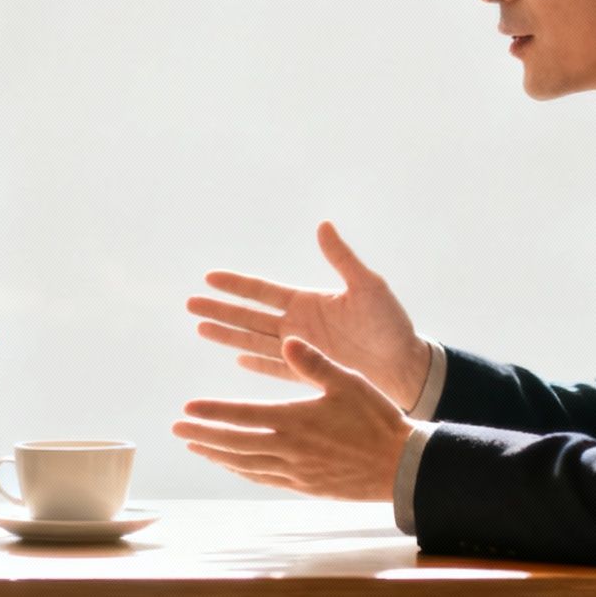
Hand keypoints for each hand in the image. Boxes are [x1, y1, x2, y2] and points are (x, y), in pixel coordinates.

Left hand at [173, 336, 414, 499]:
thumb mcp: (348, 382)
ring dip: (217, 455)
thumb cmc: (377, 420)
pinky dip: (242, 471)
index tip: (187, 409)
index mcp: (294, 419)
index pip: (242, 415)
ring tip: (197, 447)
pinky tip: (232, 466)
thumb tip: (289, 338)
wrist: (400, 466)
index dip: (212, 412)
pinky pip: (263, 478)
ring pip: (244, 464)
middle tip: (177, 430)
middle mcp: (288, 448)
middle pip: (233, 443)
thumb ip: (315, 362)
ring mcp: (294, 471)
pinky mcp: (304, 486)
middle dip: (203, 435)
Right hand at [188, 221, 431, 408]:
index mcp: (308, 302)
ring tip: (200, 328)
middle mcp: (299, 325)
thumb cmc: (390, 323)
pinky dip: (257, 365)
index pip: (262, 292)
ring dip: (228, 335)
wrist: (405, 364)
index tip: (209, 278)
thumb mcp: (367, 286)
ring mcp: (301, 350)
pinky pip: (276, 368)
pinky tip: (238, 360)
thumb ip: (342, 259)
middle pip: (250, 316)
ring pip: (254, 341)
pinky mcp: (309, 371)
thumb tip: (323, 225)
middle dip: (220, 310)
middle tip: (190, 304)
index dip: (236, 285)